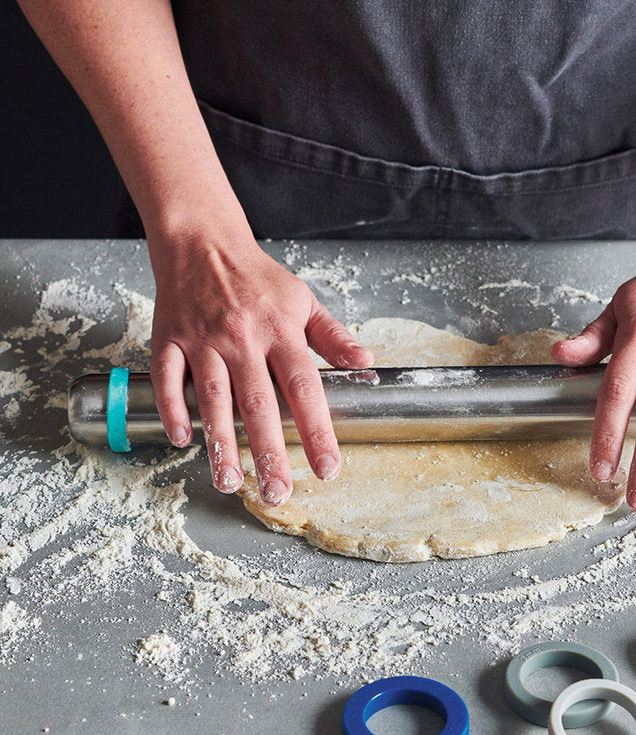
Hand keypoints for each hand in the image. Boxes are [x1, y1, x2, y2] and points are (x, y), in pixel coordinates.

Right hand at [148, 220, 372, 504]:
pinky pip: (169, 379)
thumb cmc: (257, 277)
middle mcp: (243, 338)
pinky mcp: (170, 338)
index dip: (317, 431)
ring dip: (222, 443)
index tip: (327, 467)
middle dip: (269, 452)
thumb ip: (333, 335)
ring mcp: (204, 339)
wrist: (203, 242)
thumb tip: (366, 362)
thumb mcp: (304, 299)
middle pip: (259, 404)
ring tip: (231, 482)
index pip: (305, 389)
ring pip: (213, 398)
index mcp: (282, 331)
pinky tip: (184, 440)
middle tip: (277, 492)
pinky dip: (175, 409)